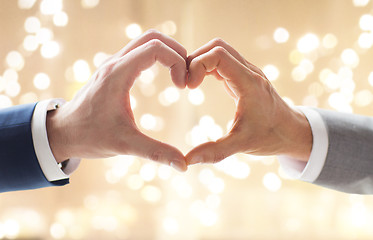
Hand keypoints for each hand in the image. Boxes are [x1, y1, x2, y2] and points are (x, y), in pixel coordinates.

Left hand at [46, 30, 187, 171]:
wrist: (63, 132)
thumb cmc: (90, 137)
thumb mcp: (124, 145)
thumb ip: (155, 153)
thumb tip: (183, 165)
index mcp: (117, 75)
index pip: (155, 48)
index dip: (176, 61)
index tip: (182, 86)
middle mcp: (115, 63)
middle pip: (153, 37)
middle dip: (176, 51)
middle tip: (185, 75)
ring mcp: (113, 64)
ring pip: (146, 41)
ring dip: (167, 52)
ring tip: (179, 75)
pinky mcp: (114, 69)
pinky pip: (139, 51)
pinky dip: (157, 56)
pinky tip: (165, 76)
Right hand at [186, 38, 312, 164]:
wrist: (291, 132)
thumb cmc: (269, 137)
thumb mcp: (242, 145)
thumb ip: (214, 152)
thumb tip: (187, 160)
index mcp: (249, 84)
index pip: (218, 55)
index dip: (197, 65)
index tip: (189, 87)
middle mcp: (249, 72)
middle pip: (217, 46)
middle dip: (195, 59)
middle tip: (185, 83)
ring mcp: (247, 72)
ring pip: (220, 50)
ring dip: (201, 61)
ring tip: (189, 82)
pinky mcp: (244, 76)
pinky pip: (222, 60)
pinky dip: (207, 66)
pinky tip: (199, 83)